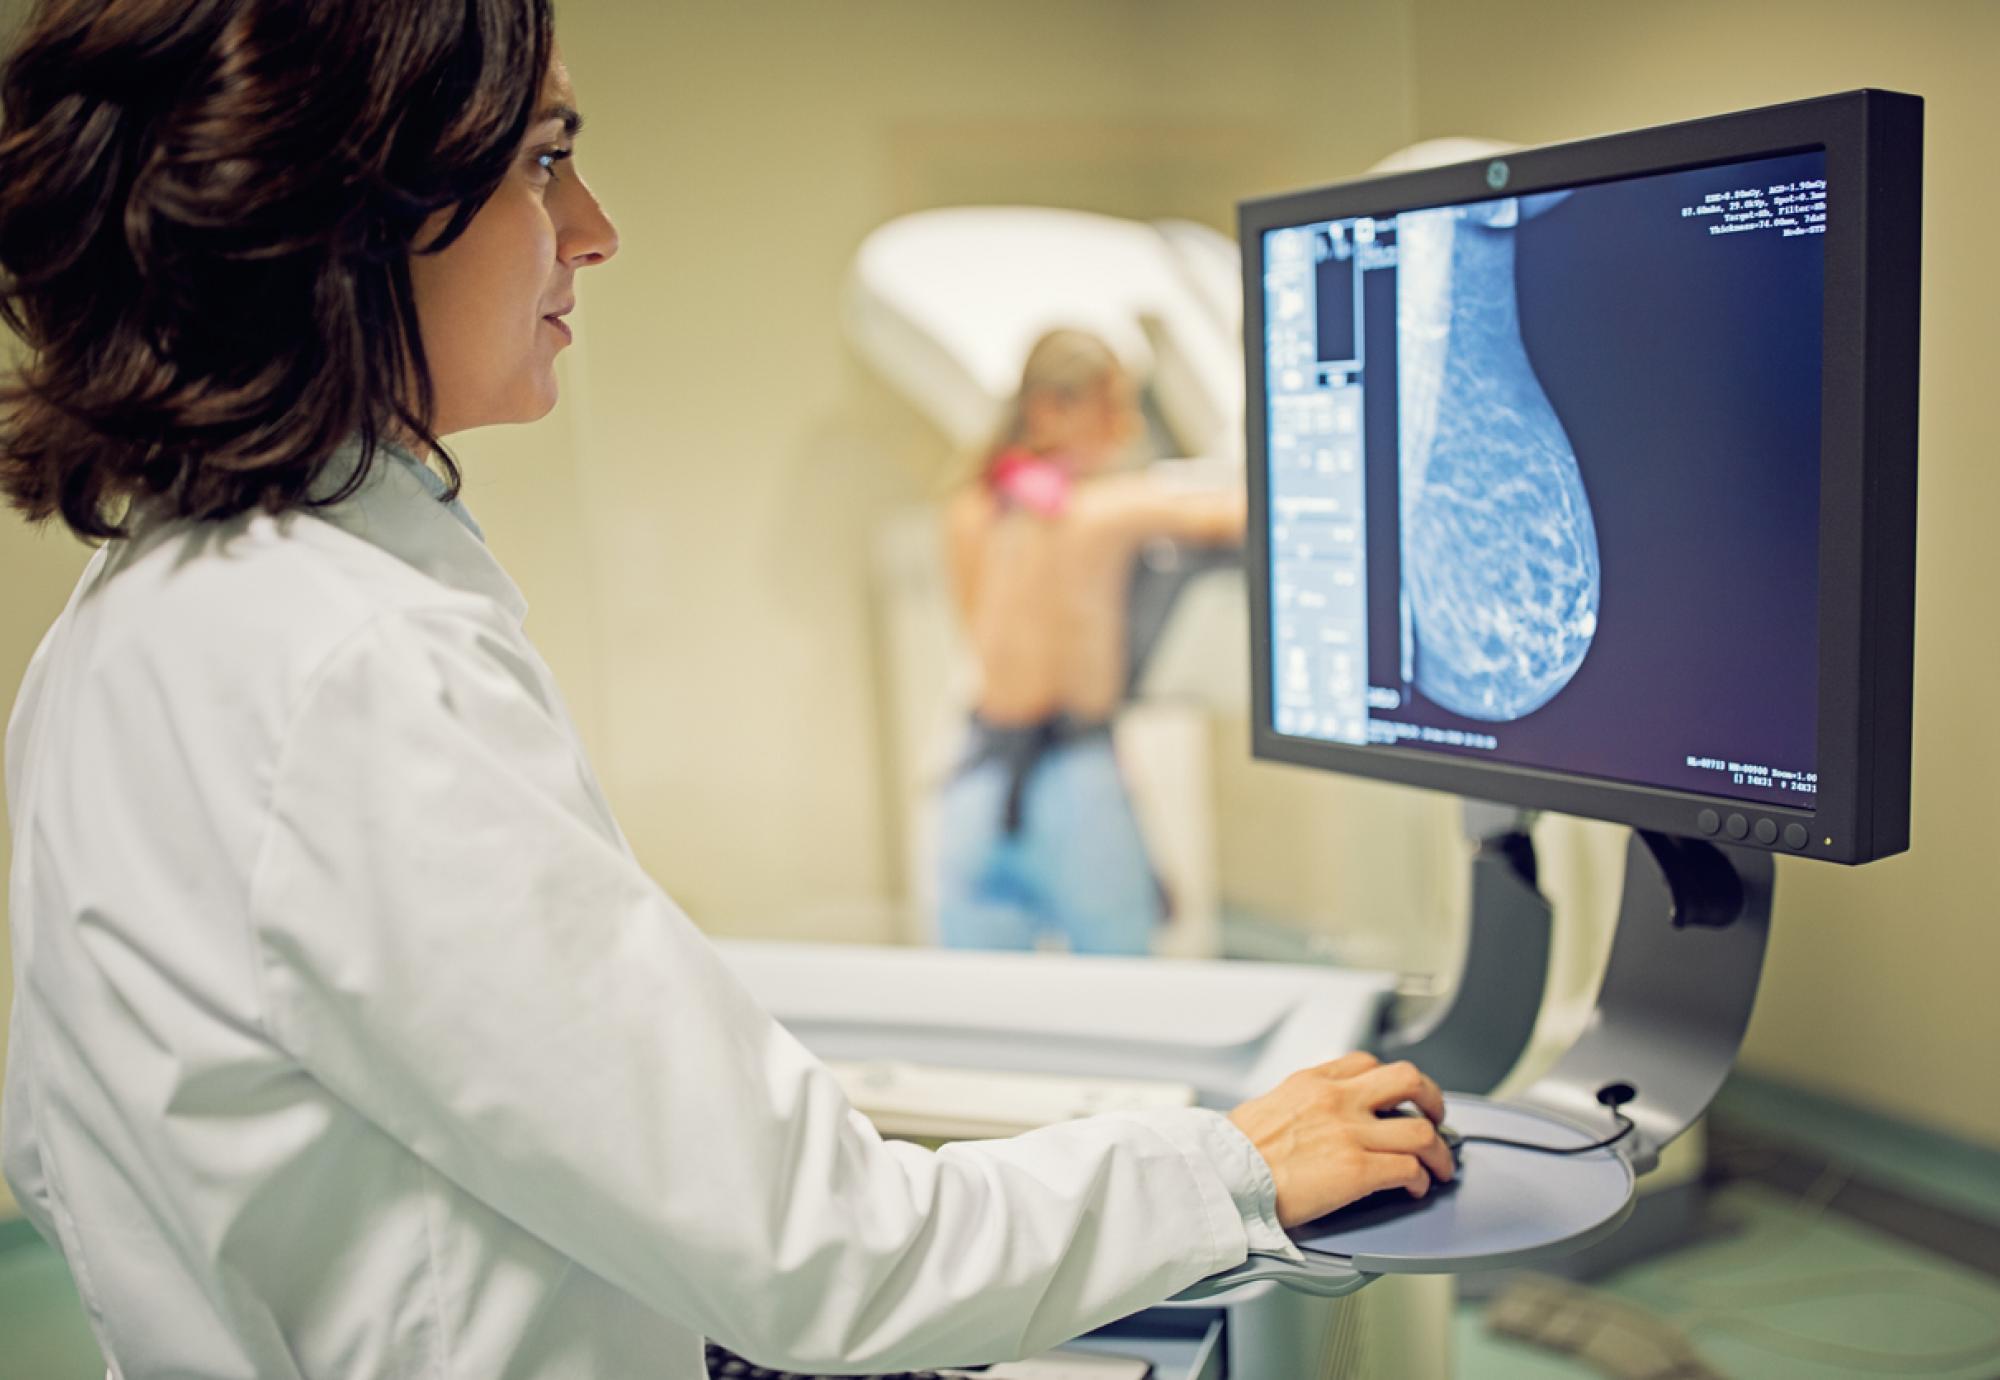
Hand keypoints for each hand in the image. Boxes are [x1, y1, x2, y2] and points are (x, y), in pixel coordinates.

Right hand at [1225, 1052, 1454, 1227]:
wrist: (1222, 1178)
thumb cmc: (1231, 1154)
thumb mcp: (1265, 1108)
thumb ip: (1296, 1107)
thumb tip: (1305, 1124)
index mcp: (1313, 1082)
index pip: (1367, 1063)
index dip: (1391, 1081)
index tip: (1398, 1097)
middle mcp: (1338, 1099)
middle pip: (1409, 1080)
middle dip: (1433, 1099)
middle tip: (1436, 1117)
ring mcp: (1351, 1133)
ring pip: (1422, 1131)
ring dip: (1439, 1151)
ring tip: (1439, 1165)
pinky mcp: (1358, 1170)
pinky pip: (1410, 1170)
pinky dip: (1421, 1181)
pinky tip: (1416, 1189)